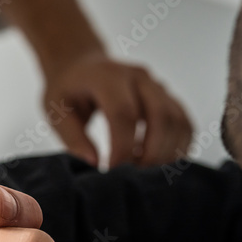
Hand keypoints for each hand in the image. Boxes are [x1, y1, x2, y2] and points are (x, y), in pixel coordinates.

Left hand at [44, 52, 192, 167]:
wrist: (81, 65)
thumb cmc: (67, 90)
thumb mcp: (56, 110)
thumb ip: (73, 137)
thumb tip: (94, 164)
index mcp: (107, 77)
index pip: (124, 113)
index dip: (122, 146)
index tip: (112, 170)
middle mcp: (138, 76)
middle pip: (160, 115)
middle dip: (151, 152)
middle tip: (133, 176)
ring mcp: (157, 84)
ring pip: (178, 119)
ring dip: (167, 151)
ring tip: (143, 170)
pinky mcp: (168, 96)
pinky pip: (184, 122)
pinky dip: (178, 146)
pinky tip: (157, 161)